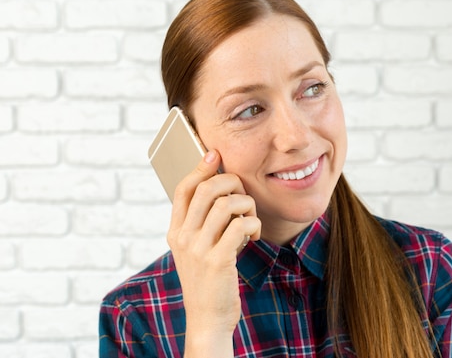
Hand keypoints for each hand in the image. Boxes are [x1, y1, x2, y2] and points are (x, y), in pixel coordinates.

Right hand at [167, 150, 261, 355]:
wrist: (207, 318)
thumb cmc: (208, 279)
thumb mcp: (195, 250)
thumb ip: (201, 223)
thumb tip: (219, 189)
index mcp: (175, 231)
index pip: (183, 189)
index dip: (200, 167)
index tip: (215, 154)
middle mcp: (183, 237)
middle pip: (208, 190)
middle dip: (232, 183)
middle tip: (243, 196)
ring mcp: (199, 249)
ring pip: (227, 204)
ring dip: (247, 206)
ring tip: (250, 220)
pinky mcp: (218, 260)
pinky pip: (241, 225)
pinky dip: (253, 225)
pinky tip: (253, 236)